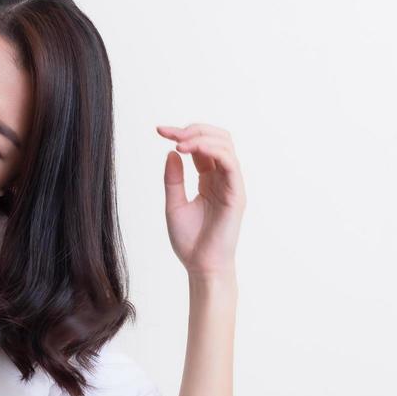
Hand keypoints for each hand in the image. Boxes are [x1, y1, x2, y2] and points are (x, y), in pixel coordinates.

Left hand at [156, 123, 244, 277]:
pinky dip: (211, 150)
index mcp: (208, 179)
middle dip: (193, 129)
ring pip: (225, 144)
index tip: (159, 130)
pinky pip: (230, 162)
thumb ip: (173, 179)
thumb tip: (171, 152)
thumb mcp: (173, 204)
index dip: (182, 134)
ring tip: (178, 142)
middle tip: (169, 133)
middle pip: (216, 138)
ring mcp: (231, 184)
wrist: (201, 266)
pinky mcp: (237, 193)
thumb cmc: (189, 240)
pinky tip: (189, 151)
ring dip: (200, 137)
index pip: (200, 146)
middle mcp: (222, 178)